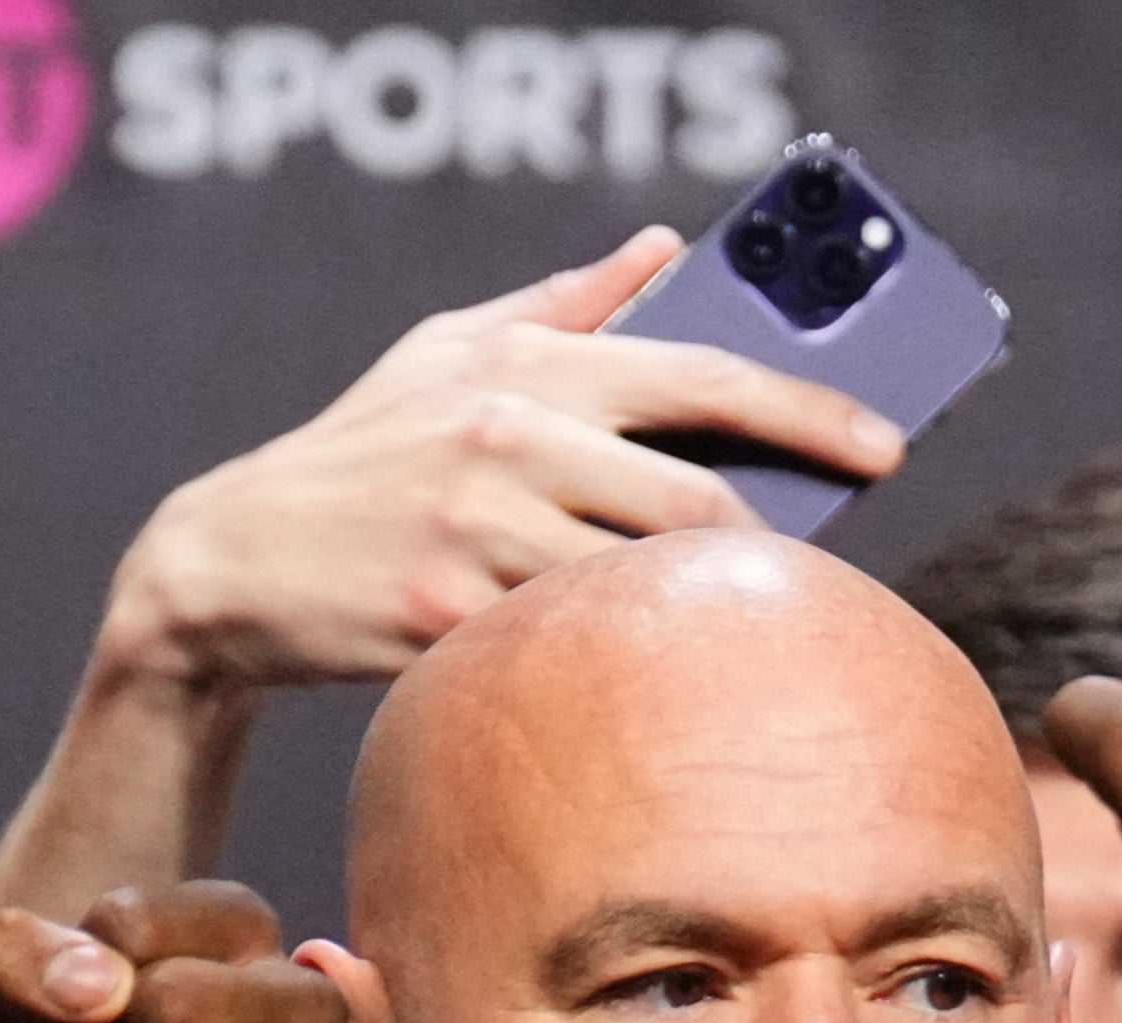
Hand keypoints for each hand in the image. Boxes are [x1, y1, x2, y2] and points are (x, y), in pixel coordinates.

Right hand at [96, 225, 903, 693]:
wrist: (233, 560)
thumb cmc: (364, 456)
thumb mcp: (448, 353)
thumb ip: (566, 307)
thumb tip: (665, 248)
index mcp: (528, 366)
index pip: (706, 374)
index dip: (811, 412)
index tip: (888, 446)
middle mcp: (510, 438)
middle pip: (697, 500)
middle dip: (769, 545)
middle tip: (810, 577)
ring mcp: (477, 530)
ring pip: (644, 582)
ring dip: (699, 613)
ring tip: (728, 633)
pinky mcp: (445, 615)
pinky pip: (572, 645)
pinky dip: (619, 662)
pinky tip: (639, 676)